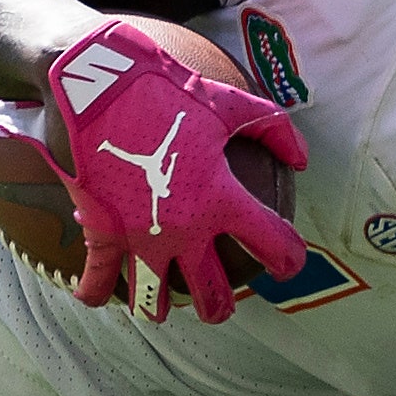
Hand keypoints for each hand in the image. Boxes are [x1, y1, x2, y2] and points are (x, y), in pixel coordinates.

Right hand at [42, 19, 307, 324]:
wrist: (98, 86)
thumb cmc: (166, 92)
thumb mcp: (226, 103)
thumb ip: (272, 128)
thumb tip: (301, 158)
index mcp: (220, 199)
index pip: (271, 244)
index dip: (289, 258)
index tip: (288, 263)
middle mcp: (183, 230)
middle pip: (211, 294)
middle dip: (220, 306)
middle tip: (222, 303)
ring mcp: (140, 237)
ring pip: (154, 301)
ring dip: (160, 309)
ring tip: (163, 307)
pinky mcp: (101, 233)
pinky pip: (98, 282)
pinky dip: (96, 294)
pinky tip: (94, 298)